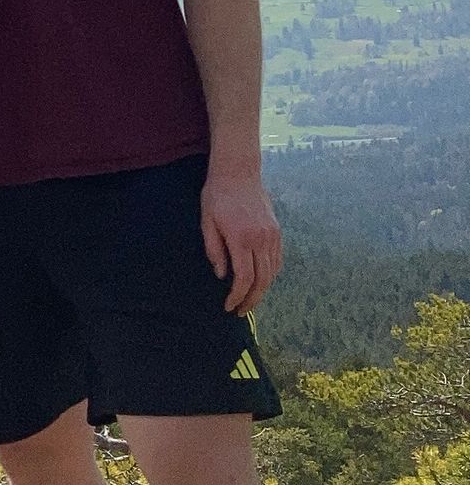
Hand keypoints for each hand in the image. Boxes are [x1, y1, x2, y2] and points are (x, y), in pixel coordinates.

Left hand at [201, 166, 281, 315]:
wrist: (238, 172)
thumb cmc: (217, 196)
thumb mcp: (207, 222)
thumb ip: (214, 250)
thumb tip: (221, 275)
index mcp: (241, 238)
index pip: (243, 278)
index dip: (237, 296)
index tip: (229, 306)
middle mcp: (261, 239)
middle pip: (262, 280)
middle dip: (251, 299)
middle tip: (240, 311)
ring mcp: (272, 236)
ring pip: (272, 272)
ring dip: (262, 290)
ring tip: (250, 300)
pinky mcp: (277, 232)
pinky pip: (277, 260)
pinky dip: (270, 275)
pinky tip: (261, 282)